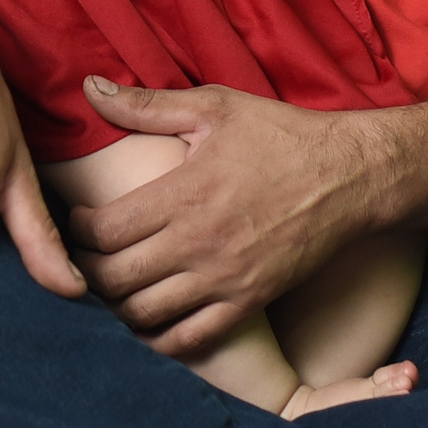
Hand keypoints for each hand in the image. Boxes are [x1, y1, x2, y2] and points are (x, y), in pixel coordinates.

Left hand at [65, 78, 389, 356]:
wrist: (350, 176)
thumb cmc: (281, 135)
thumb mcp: (215, 106)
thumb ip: (147, 105)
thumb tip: (90, 87)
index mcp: (184, 193)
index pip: (102, 231)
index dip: (77, 230)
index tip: (80, 219)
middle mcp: (199, 243)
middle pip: (113, 279)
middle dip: (88, 270)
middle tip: (87, 255)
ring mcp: (225, 280)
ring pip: (144, 315)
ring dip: (117, 306)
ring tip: (115, 285)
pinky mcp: (249, 303)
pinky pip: (190, 340)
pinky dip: (159, 338)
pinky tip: (150, 318)